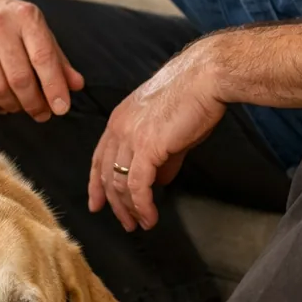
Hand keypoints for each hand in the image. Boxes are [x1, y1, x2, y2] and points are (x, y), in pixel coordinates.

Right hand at [0, 0, 83, 122]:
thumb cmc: (11, 22)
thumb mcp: (38, 31)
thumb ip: (58, 59)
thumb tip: (76, 86)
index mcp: (25, 16)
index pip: (43, 57)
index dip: (54, 87)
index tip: (61, 109)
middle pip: (19, 78)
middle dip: (34, 103)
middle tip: (42, 113)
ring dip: (12, 107)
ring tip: (20, 107)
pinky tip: (0, 105)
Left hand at [89, 40, 226, 230]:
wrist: (206, 77)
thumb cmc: (193, 97)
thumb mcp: (169, 130)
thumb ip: (162, 157)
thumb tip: (159, 180)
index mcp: (119, 119)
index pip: (99, 157)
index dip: (96, 183)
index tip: (97, 203)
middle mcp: (118, 128)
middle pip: (105, 174)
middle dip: (113, 203)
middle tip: (125, 222)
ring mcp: (130, 137)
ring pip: (119, 183)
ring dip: (129, 209)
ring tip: (141, 224)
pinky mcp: (147, 146)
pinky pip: (138, 185)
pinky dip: (142, 205)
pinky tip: (150, 216)